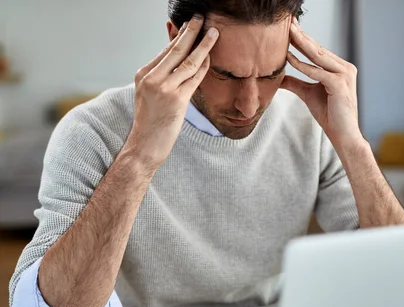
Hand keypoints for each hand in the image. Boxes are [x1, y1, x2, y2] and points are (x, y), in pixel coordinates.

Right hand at [126, 15, 218, 167]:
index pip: (165, 50)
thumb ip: (161, 76)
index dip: (180, 36)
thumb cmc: (151, 121)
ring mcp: (164, 88)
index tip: (191, 25)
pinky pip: (194, 78)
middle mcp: (151, 78)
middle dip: (190, 31)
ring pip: (187, 61)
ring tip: (214, 33)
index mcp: (143, 74)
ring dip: (203, 45)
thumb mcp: (149, 94)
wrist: (145, 145)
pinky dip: (204, 67)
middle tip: (201, 18)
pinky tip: (212, 57)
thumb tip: (175, 59)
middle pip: (175, 49)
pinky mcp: (176, 100)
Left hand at [281, 18, 362, 150]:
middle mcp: (345, 68)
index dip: (303, 39)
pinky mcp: (340, 84)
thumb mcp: (308, 94)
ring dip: (302, 43)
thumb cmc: (330, 115)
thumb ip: (295, 83)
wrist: (343, 134)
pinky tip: (289, 58)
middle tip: (288, 22)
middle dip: (302, 36)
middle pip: (318, 49)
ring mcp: (344, 75)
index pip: (318, 51)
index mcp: (340, 68)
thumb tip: (279, 77)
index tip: (289, 28)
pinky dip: (302, 65)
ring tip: (288, 33)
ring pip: (318, 56)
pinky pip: (317, 72)